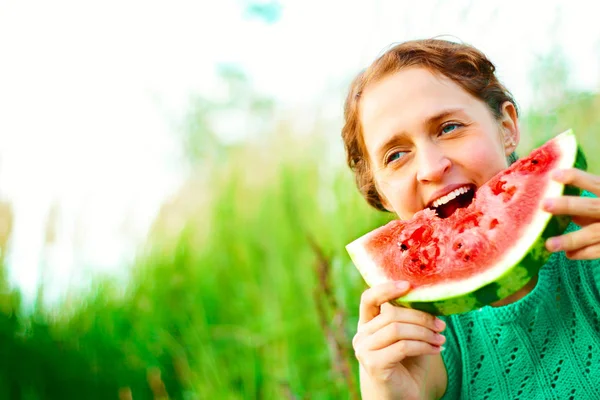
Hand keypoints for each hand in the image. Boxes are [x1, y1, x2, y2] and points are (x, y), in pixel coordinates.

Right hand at [352, 281, 446, 399]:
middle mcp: (361, 335)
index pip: (369, 298)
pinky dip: (423, 346)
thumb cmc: (407, 365)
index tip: (408, 285)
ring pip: (397, 329)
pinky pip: (402, 347)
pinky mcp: (374, 364)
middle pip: (391, 314)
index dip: (386, 288)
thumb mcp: (408, 336)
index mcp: (367, 323)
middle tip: (441, 325)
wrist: (402, 397)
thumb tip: (429, 296)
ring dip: (424, 333)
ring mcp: (364, 349)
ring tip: (441, 339)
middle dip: (421, 318)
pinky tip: (436, 349)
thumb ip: (409, 318)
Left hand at [543, 168, 599, 258]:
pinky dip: (583, 253)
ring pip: (594, 232)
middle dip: (568, 205)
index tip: (553, 175)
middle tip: (544, 205)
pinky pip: (599, 250)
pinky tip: (569, 254)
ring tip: (549, 244)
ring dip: (571, 239)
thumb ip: (588, 206)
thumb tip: (568, 214)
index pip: (595, 183)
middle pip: (592, 206)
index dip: (576, 178)